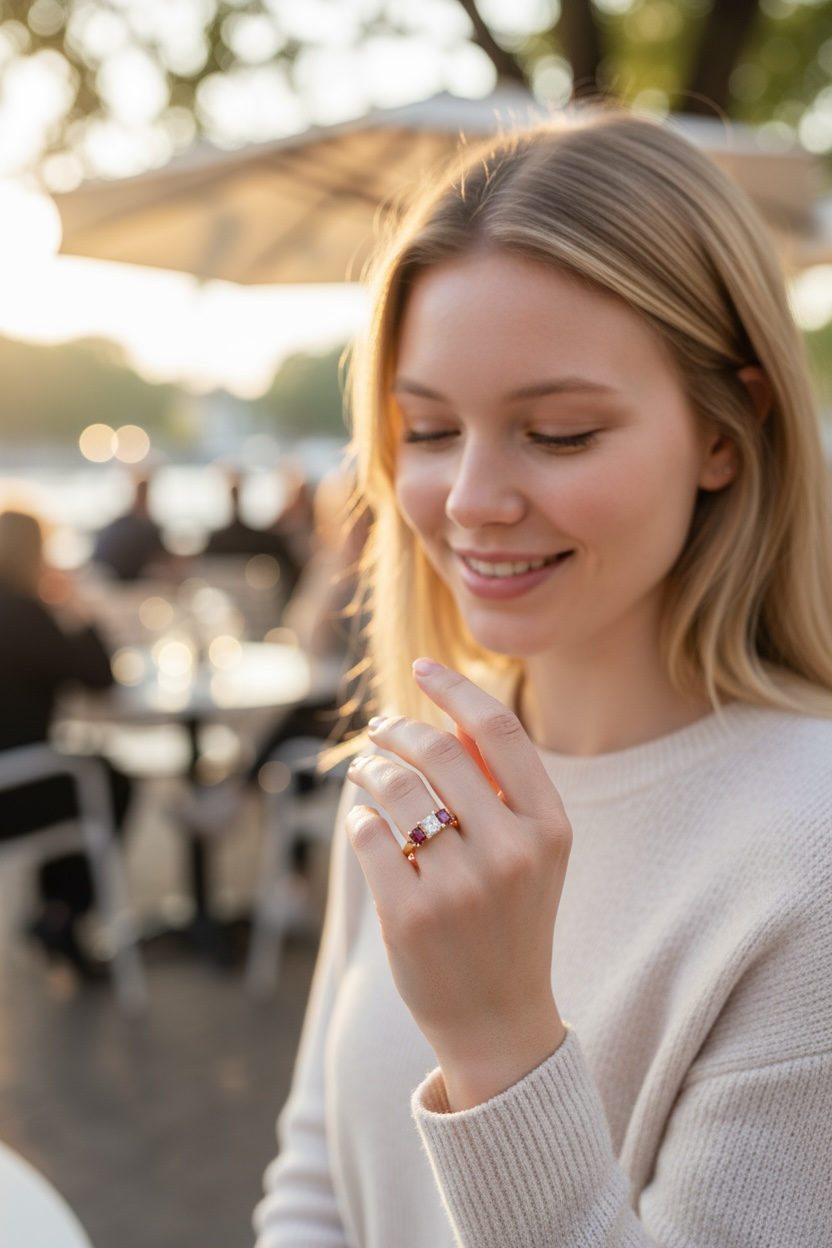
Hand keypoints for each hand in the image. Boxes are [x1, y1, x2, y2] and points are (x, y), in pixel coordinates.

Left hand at [346, 659, 569, 1110]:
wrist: (501, 1023)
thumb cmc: (512, 921)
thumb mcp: (533, 852)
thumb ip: (502, 785)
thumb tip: (451, 711)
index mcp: (551, 828)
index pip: (500, 730)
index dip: (455, 688)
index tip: (422, 667)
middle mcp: (512, 853)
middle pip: (437, 751)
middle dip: (396, 728)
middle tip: (378, 727)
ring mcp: (460, 887)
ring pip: (393, 789)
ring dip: (369, 768)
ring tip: (363, 771)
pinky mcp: (409, 917)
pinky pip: (366, 836)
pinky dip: (357, 818)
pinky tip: (363, 822)